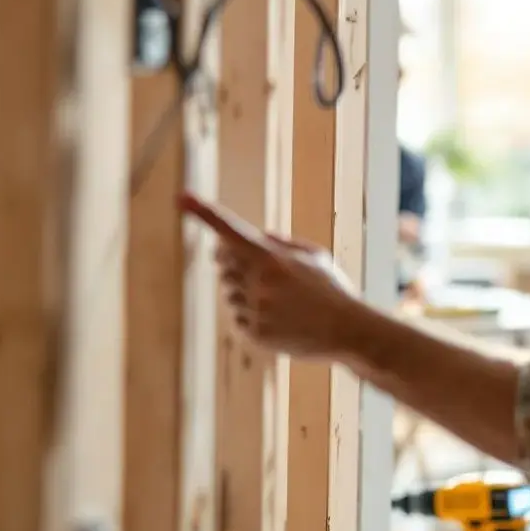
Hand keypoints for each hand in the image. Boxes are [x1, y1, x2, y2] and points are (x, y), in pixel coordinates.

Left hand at [178, 192, 362, 357]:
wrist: (347, 330)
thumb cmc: (332, 288)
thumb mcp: (314, 255)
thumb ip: (280, 243)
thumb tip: (250, 237)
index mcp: (272, 257)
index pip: (231, 230)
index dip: (204, 213)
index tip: (182, 198)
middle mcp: (258, 282)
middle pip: (223, 263)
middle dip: (232, 260)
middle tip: (256, 265)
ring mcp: (254, 309)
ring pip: (229, 292)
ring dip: (245, 290)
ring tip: (281, 300)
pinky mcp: (253, 333)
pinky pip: (237, 317)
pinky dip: (252, 315)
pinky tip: (280, 318)